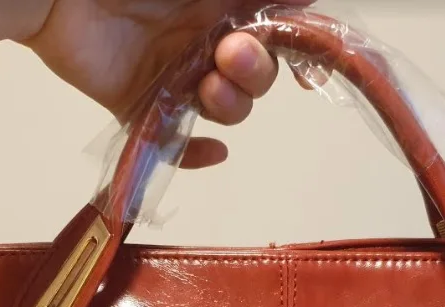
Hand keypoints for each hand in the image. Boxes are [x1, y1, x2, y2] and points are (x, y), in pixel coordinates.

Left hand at [23, 0, 314, 167]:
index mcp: (220, 4)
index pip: (272, 34)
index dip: (293, 50)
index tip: (305, 62)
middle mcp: (203, 41)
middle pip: (254, 76)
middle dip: (255, 73)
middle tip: (228, 55)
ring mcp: (173, 75)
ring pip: (222, 108)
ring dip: (232, 104)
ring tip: (208, 85)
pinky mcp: (139, 105)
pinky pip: (174, 143)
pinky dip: (196, 154)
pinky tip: (215, 152)